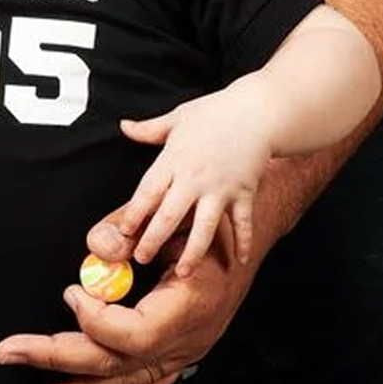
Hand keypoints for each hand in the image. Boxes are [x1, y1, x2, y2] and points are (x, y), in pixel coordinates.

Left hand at [0, 218, 258, 383]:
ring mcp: (182, 355)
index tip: (71, 291)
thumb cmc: (203, 222)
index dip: (97, 319)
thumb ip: (128, 227)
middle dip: (59, 358)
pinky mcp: (175, 359)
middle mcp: (187, 341)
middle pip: (119, 365)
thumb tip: (98, 250)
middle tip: (10, 350)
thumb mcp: (169, 212)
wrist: (240, 238)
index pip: (137, 335)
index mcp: (191, 306)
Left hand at [115, 84, 274, 274]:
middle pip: (170, 215)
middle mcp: (195, 178)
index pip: (148, 191)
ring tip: (181, 273)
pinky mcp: (244, 193)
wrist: (259, 111)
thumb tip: (123, 125)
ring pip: (204, 227)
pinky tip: (239, 262)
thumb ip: (149, 129)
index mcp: (174, 159)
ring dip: (193, 252)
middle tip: (141, 259)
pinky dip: (243, 242)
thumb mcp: (177, 117)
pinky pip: (242, 223)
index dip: (135, 213)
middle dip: (154, 239)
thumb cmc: (216, 112)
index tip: (124, 231)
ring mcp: (221, 188)